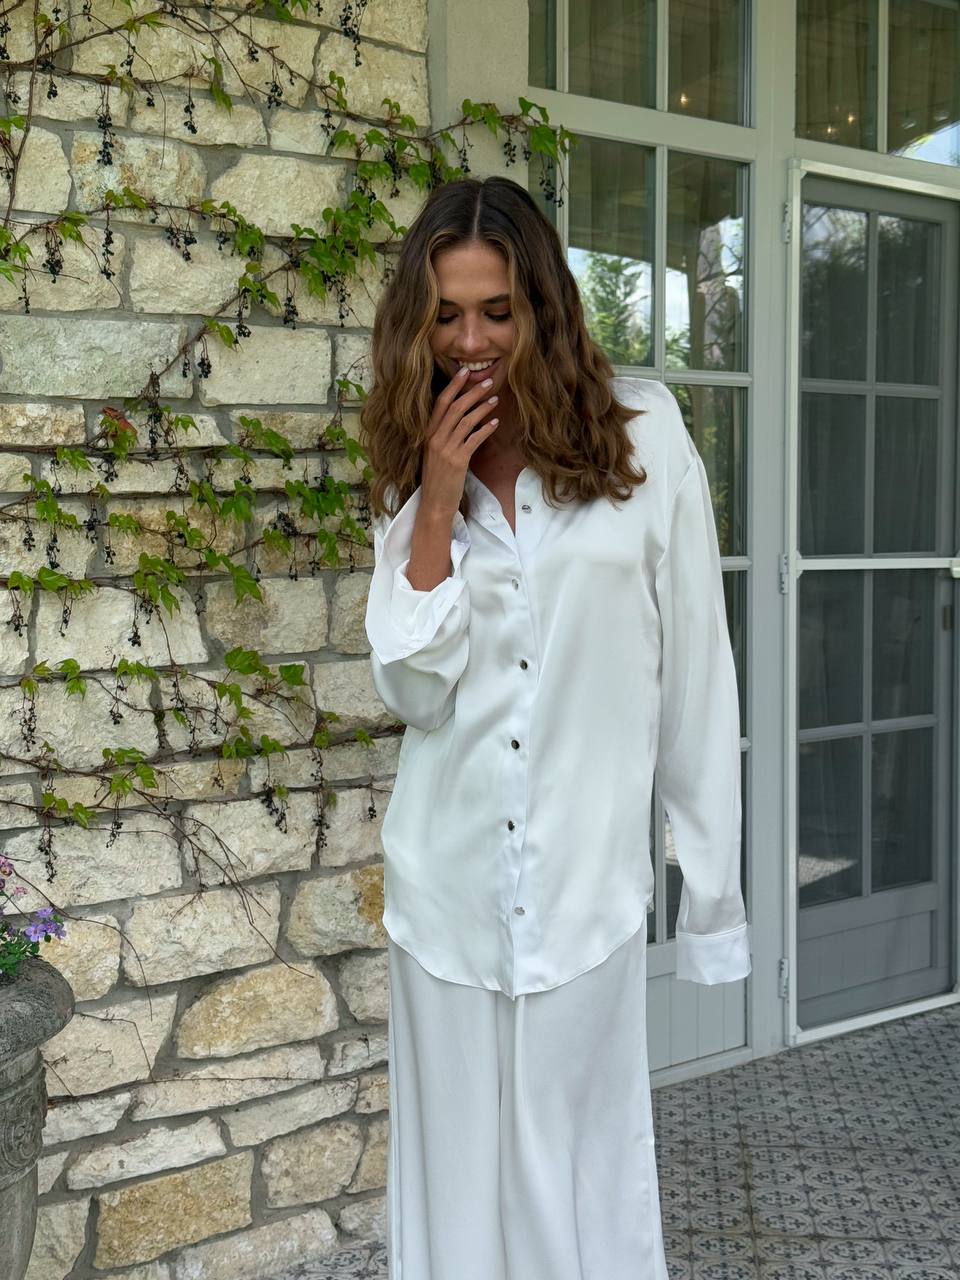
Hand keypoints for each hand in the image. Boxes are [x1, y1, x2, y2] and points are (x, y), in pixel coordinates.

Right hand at [419, 366, 500, 518]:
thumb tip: (462, 419)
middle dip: (473, 392)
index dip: (453, 386)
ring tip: (496, 399)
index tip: (465, 372)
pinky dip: (486, 429)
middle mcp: (435, 439)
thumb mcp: (434, 453)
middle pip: (455, 407)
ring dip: (483, 408)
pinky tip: (495, 422)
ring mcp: (446, 449)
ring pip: (466, 420)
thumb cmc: (437, 479)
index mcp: (427, 434)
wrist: (434, 503)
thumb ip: (443, 435)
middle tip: (488, 382)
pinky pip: (474, 439)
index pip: (440, 403)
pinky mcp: (458, 461)